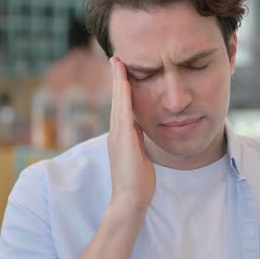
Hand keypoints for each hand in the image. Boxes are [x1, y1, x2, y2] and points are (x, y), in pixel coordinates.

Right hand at [107, 57, 154, 213]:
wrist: (130, 199)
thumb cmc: (138, 182)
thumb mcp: (140, 155)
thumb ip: (139, 141)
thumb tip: (143, 132)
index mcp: (122, 135)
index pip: (122, 106)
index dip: (122, 88)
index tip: (123, 72)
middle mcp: (116, 132)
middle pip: (116, 99)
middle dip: (116, 78)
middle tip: (116, 58)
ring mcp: (117, 134)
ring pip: (118, 101)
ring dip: (118, 80)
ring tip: (118, 62)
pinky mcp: (122, 138)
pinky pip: (123, 110)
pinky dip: (122, 93)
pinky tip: (124, 80)